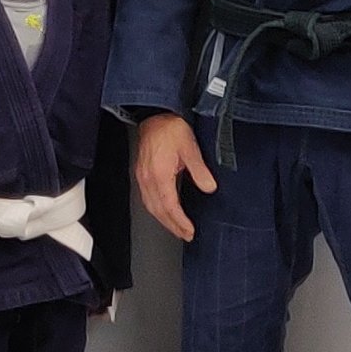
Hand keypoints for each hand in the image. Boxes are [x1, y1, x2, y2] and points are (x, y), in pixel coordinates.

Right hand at [135, 113, 213, 243]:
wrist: (155, 116)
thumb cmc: (170, 129)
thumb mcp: (190, 148)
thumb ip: (199, 170)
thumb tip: (209, 188)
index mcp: (159, 174)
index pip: (169, 205)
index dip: (179, 220)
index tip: (189, 230)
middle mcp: (147, 178)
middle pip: (157, 210)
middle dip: (171, 225)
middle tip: (185, 235)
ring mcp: (142, 177)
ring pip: (150, 206)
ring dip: (163, 220)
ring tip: (176, 228)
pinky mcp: (141, 174)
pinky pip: (146, 198)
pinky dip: (156, 210)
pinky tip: (163, 211)